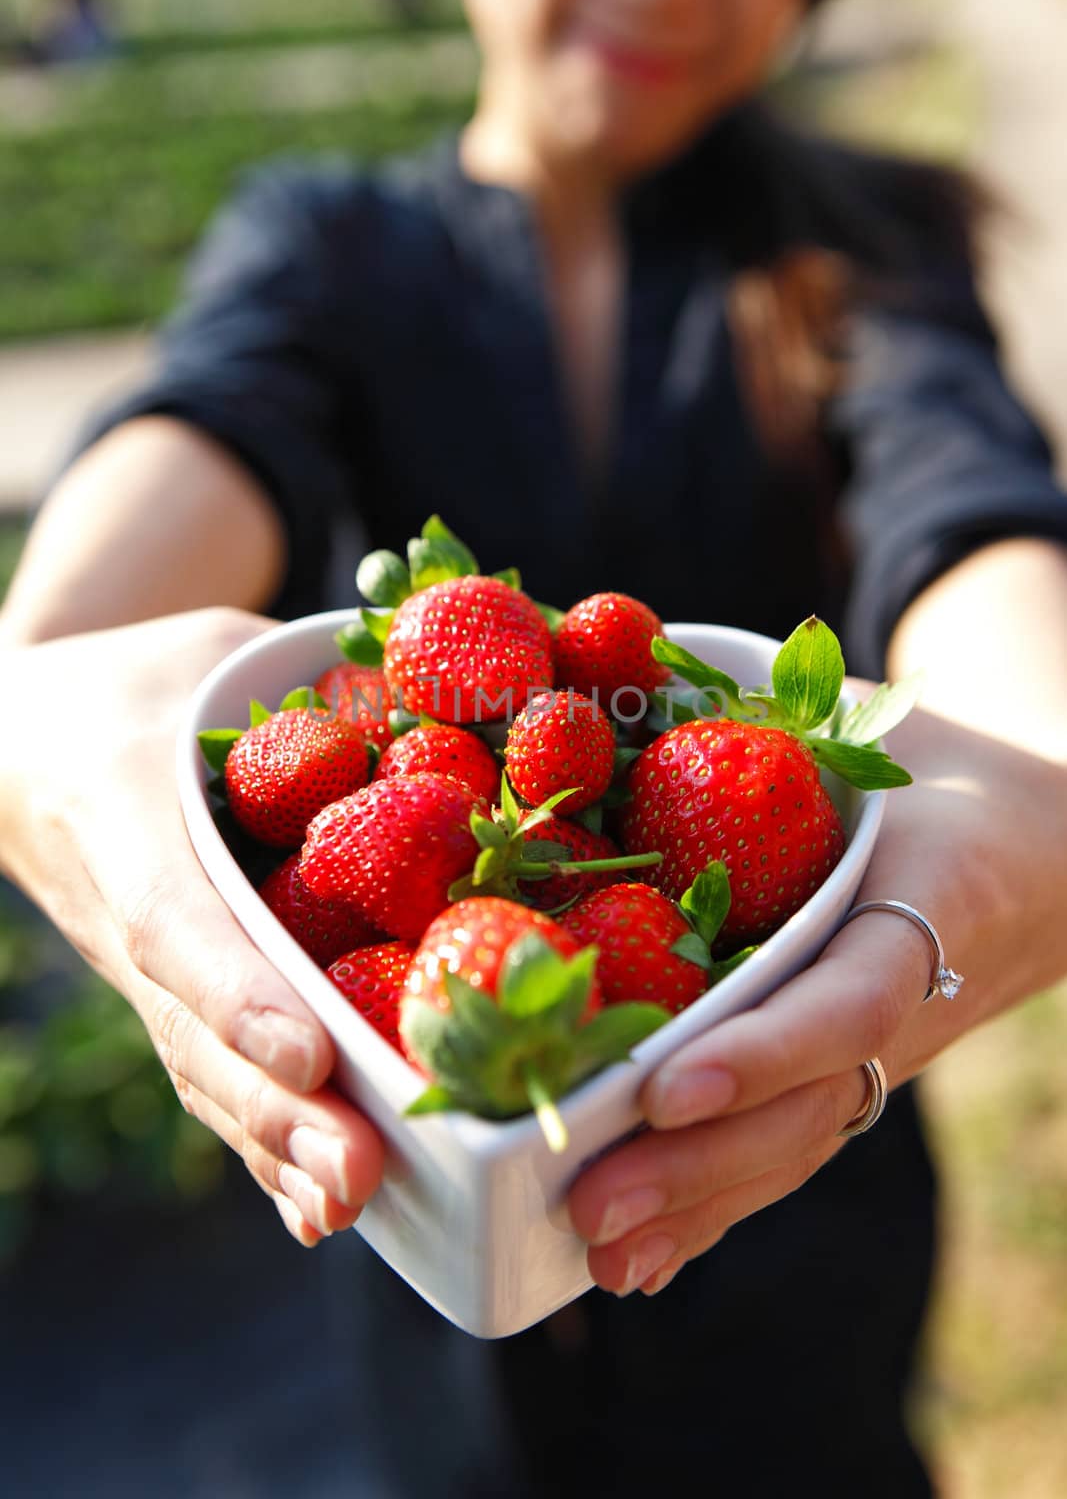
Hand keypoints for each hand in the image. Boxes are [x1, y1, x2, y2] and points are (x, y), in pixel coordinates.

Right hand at [0, 609, 385, 1245]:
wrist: (31, 739)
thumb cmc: (139, 682)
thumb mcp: (211, 649)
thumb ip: (320, 680)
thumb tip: (485, 689)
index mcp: (121, 814)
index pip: (174, 920)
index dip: (237, 995)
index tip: (309, 1058)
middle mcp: (125, 911)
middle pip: (196, 1032)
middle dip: (279, 1110)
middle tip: (360, 1176)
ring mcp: (143, 970)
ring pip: (206, 1071)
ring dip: (279, 1147)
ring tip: (353, 1207)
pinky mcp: (171, 995)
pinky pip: (216, 1074)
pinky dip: (267, 1142)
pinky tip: (328, 1208)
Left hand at [566, 699, 1066, 1295]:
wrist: (1042, 843)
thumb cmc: (937, 769)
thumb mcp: (873, 723)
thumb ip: (766, 706)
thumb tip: (611, 648)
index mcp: (926, 912)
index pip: (850, 999)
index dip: (766, 1049)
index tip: (669, 1084)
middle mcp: (905, 1005)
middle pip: (806, 1109)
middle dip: (699, 1163)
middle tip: (589, 1204)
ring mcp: (881, 1056)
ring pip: (791, 1147)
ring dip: (695, 1205)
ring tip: (595, 1255)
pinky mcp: (852, 1076)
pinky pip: (787, 1148)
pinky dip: (719, 1207)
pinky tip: (643, 1261)